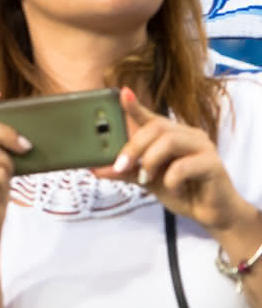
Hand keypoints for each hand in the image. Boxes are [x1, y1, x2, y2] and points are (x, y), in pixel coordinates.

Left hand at [100, 88, 254, 231]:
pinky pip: (184, 166)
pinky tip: (174, 190)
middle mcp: (188, 135)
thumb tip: (95, 168)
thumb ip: (124, 171)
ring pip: (169, 141)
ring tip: (147, 178)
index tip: (122, 93)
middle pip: (156, 127)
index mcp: (171, 135)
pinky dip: (171, 179)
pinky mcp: (213, 164)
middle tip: (121, 167)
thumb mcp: (147, 180)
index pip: (150, 116)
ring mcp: (203, 147)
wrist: (210, 214)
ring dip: (150, 160)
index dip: (135, 105)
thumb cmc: (181, 191)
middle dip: (133, 147)